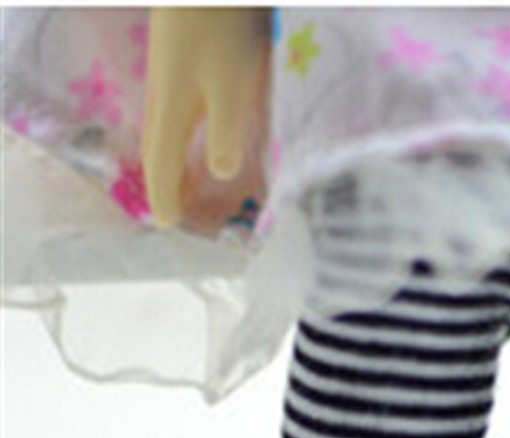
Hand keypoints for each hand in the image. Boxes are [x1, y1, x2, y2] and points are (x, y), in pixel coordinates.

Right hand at [142, 7, 271, 227]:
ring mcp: (173, 69)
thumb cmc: (223, 25)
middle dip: (166, 179)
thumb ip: (225, 132)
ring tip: (186, 178)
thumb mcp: (232, 86)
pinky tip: (198, 128)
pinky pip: (179, 106)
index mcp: (172, 105)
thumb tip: (219, 171)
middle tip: (176, 209)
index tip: (166, 223)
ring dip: (174, 155)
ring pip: (169, 124)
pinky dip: (184, 129)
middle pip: (161, 144)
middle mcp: (165, 90)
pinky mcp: (185, 52)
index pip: (161, 161)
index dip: (165, 194)